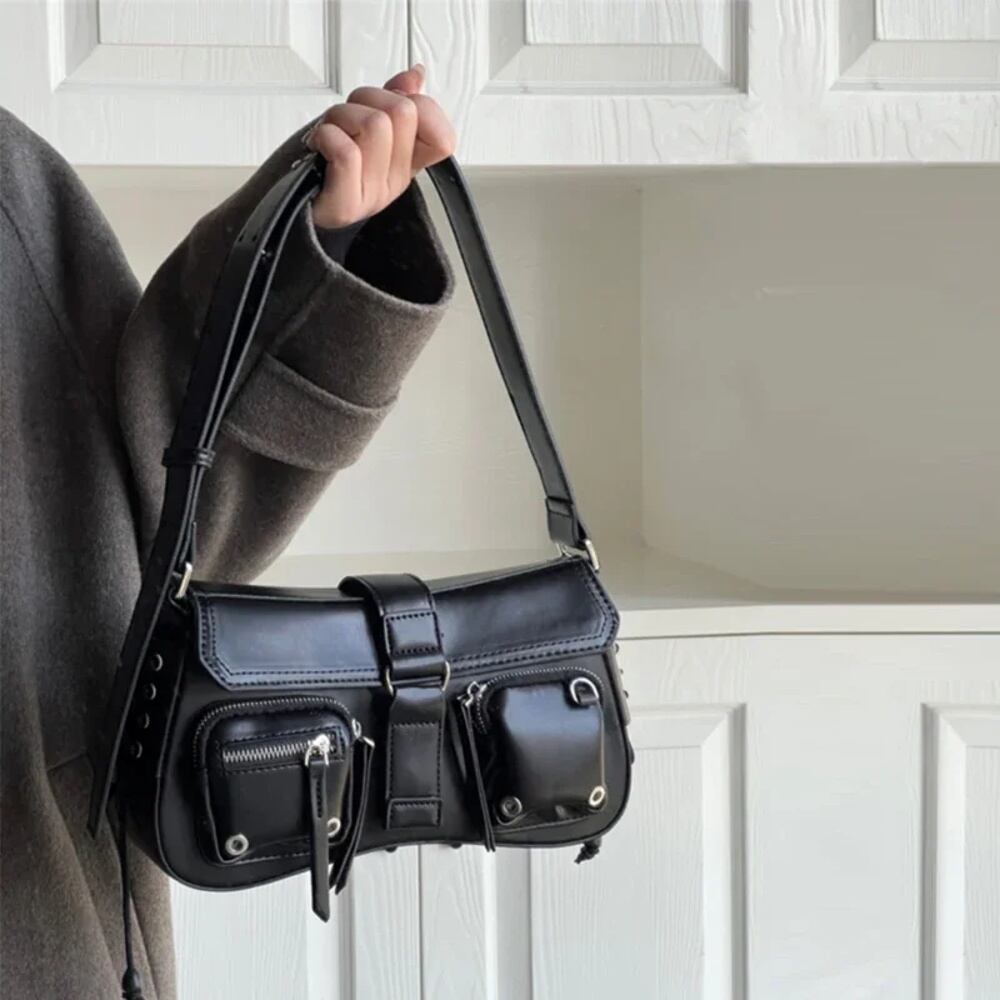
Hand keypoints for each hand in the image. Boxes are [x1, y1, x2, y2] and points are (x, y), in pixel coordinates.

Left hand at [307, 64, 455, 229]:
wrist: (296, 207)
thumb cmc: (326, 165)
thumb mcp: (364, 126)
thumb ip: (394, 100)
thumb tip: (415, 74)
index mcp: (408, 162)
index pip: (444, 138)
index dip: (423, 107)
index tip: (393, 103)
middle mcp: (395, 179)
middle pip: (404, 112)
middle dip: (368, 98)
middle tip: (348, 118)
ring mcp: (373, 195)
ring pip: (375, 124)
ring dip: (341, 116)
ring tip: (330, 132)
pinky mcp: (347, 205)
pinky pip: (346, 152)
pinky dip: (325, 136)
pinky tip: (318, 146)